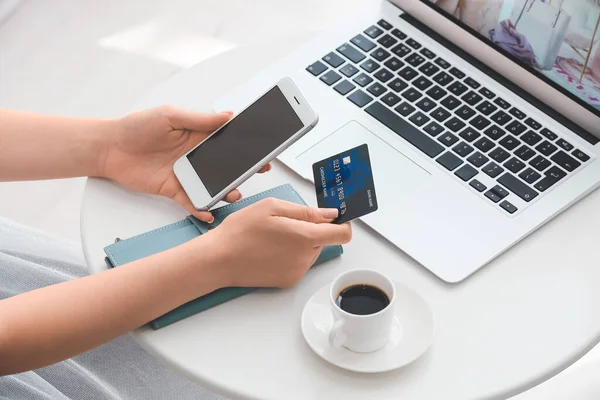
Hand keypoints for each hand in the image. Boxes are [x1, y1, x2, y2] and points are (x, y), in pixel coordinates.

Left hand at [100, 106, 269, 221]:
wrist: (110, 148)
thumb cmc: (136, 127)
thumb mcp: (171, 115)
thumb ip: (200, 119)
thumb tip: (227, 116)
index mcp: (198, 135)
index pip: (228, 140)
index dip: (245, 145)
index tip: (262, 149)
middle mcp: (195, 156)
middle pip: (226, 165)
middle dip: (244, 169)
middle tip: (259, 171)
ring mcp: (186, 174)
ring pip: (212, 185)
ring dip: (225, 190)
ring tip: (234, 193)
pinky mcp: (174, 190)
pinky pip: (192, 201)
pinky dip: (201, 208)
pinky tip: (210, 212)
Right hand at [203, 198, 351, 288]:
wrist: (219, 259)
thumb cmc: (241, 231)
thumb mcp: (272, 207)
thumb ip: (306, 211)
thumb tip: (330, 214)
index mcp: (304, 237)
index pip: (342, 233)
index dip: (341, 223)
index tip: (334, 217)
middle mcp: (304, 258)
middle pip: (324, 240)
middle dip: (311, 230)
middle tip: (285, 223)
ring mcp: (297, 271)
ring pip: (311, 251)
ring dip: (301, 243)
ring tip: (274, 237)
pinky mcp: (288, 281)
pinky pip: (299, 263)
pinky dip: (291, 255)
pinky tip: (271, 250)